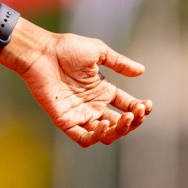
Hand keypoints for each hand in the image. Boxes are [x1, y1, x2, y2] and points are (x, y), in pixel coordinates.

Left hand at [12, 32, 151, 146]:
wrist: (40, 52)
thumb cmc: (65, 49)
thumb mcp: (97, 52)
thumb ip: (118, 62)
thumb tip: (141, 70)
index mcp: (102, 90)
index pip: (128, 106)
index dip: (141, 109)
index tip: (147, 104)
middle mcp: (93, 105)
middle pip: (120, 124)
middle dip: (134, 121)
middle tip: (137, 111)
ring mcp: (79, 114)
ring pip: (106, 135)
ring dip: (120, 130)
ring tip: (125, 117)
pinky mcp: (64, 120)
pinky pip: (83, 138)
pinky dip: (96, 136)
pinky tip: (105, 123)